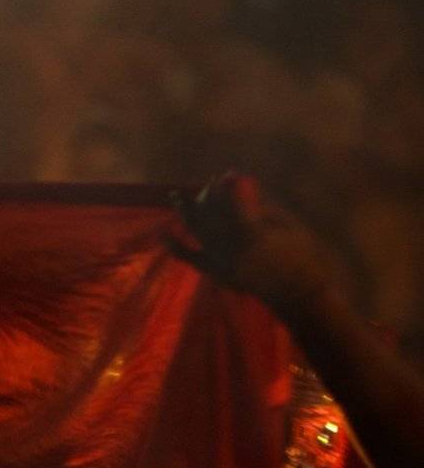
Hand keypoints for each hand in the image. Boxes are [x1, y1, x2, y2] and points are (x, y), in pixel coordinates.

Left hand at [171, 172, 349, 319]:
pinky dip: (175, 246)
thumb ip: (266, 209)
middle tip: (210, 182)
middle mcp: (230, 247)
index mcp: (252, 234)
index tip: (227, 174)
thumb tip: (244, 194)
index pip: (232, 204)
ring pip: (197, 231)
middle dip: (207, 195)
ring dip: (185, 212)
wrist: (296, 293)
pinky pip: (191, 258)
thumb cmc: (302, 256)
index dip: (228, 187)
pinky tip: (164, 232)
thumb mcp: (290, 226)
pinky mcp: (216, 273)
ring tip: (174, 195)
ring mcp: (220, 261)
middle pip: (210, 215)